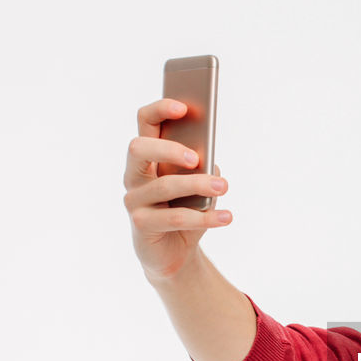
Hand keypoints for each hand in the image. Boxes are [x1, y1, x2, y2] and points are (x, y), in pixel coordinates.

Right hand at [122, 98, 231, 281]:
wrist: (175, 253)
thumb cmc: (187, 209)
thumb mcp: (198, 185)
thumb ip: (201, 167)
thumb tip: (208, 160)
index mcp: (148, 156)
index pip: (145, 122)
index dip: (160, 109)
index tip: (184, 107)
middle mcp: (134, 174)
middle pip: (139, 148)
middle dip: (168, 149)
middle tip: (196, 158)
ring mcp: (134, 200)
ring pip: (163, 186)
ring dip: (197, 185)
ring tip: (224, 186)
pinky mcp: (141, 225)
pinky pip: (174, 218)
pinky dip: (204, 218)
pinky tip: (226, 217)